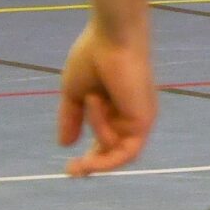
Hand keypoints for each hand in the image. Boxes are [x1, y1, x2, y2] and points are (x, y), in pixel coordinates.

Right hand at [57, 22, 156, 176]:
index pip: (107, 143)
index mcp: (117, 110)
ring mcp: (140, 120)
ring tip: (92, 97)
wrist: (111, 38)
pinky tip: (96, 107)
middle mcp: (132, 117)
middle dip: (94, 165)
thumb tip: (64, 145)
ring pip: (115, 149)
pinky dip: (106, 135)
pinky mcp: (145, 121)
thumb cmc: (93, 57)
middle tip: (71, 171)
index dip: (91, 159)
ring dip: (98, 129)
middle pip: (115, 153)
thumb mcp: (74, 94)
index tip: (68, 167)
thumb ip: (70, 119)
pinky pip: (124, 146)